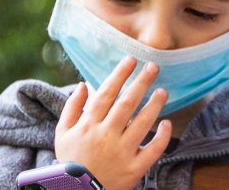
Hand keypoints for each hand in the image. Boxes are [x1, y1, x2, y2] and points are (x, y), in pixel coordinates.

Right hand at [54, 56, 172, 189]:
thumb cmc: (71, 161)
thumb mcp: (62, 134)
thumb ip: (72, 108)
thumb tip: (85, 84)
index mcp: (88, 125)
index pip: (106, 93)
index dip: (120, 74)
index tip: (131, 59)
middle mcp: (106, 136)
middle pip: (127, 104)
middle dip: (141, 82)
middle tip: (154, 66)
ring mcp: (121, 153)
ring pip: (142, 124)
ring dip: (154, 105)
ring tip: (163, 91)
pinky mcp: (134, 169)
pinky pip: (152, 151)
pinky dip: (162, 137)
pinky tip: (166, 123)